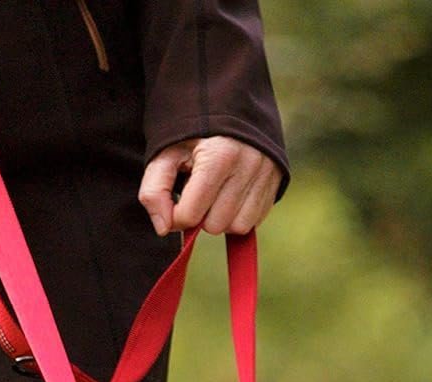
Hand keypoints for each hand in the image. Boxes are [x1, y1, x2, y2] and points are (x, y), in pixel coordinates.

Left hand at [138, 137, 281, 235]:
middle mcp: (247, 166)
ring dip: (221, 218)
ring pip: (237, 227)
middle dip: (201, 215)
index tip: (176, 197)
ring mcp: (266, 174)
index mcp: (218, 156)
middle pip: (215, 225)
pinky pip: (254, 221)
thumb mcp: (165, 152)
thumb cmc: (192, 132)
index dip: (175, 214)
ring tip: (214, 192)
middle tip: (198, 190)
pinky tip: (230, 194)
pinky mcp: (276, 180)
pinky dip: (238, 215)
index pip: (190, 215)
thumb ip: (154, 190)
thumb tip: (164, 229)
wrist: (229, 102)